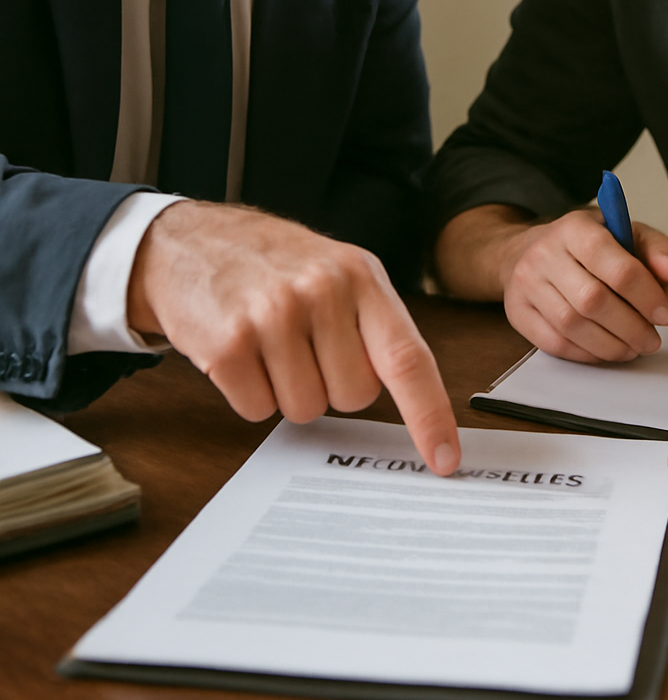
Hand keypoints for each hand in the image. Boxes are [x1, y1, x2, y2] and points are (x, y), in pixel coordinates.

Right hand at [128, 201, 459, 475]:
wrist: (191, 240)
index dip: (430, 414)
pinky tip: (241, 350)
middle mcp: (322, 290)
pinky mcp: (229, 342)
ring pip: (305, 409)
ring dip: (286, 389)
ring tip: (268, 342)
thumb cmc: (274, 264)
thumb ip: (374, 325)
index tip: (445, 459)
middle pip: (354, 396)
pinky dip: (249, 392)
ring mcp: (273, 314)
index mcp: (361, 275)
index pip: (407, 357)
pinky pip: (257, 409)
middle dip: (330, 384)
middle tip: (303, 344)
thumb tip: (417, 403)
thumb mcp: (338, 271)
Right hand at [498, 207, 667, 362]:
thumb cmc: (587, 245)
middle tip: (651, 339)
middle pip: (593, 300)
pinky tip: (605, 349)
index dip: (646, 296)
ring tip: (632, 347)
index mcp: (576, 227)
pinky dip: (587, 353)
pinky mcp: (517, 311)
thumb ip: (658, 250)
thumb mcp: (627, 233)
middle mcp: (545, 252)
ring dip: (611, 345)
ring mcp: (526, 283)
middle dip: (631, 327)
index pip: (617, 267)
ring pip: (572, 325)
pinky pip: (554, 342)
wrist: (527, 250)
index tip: (664, 314)